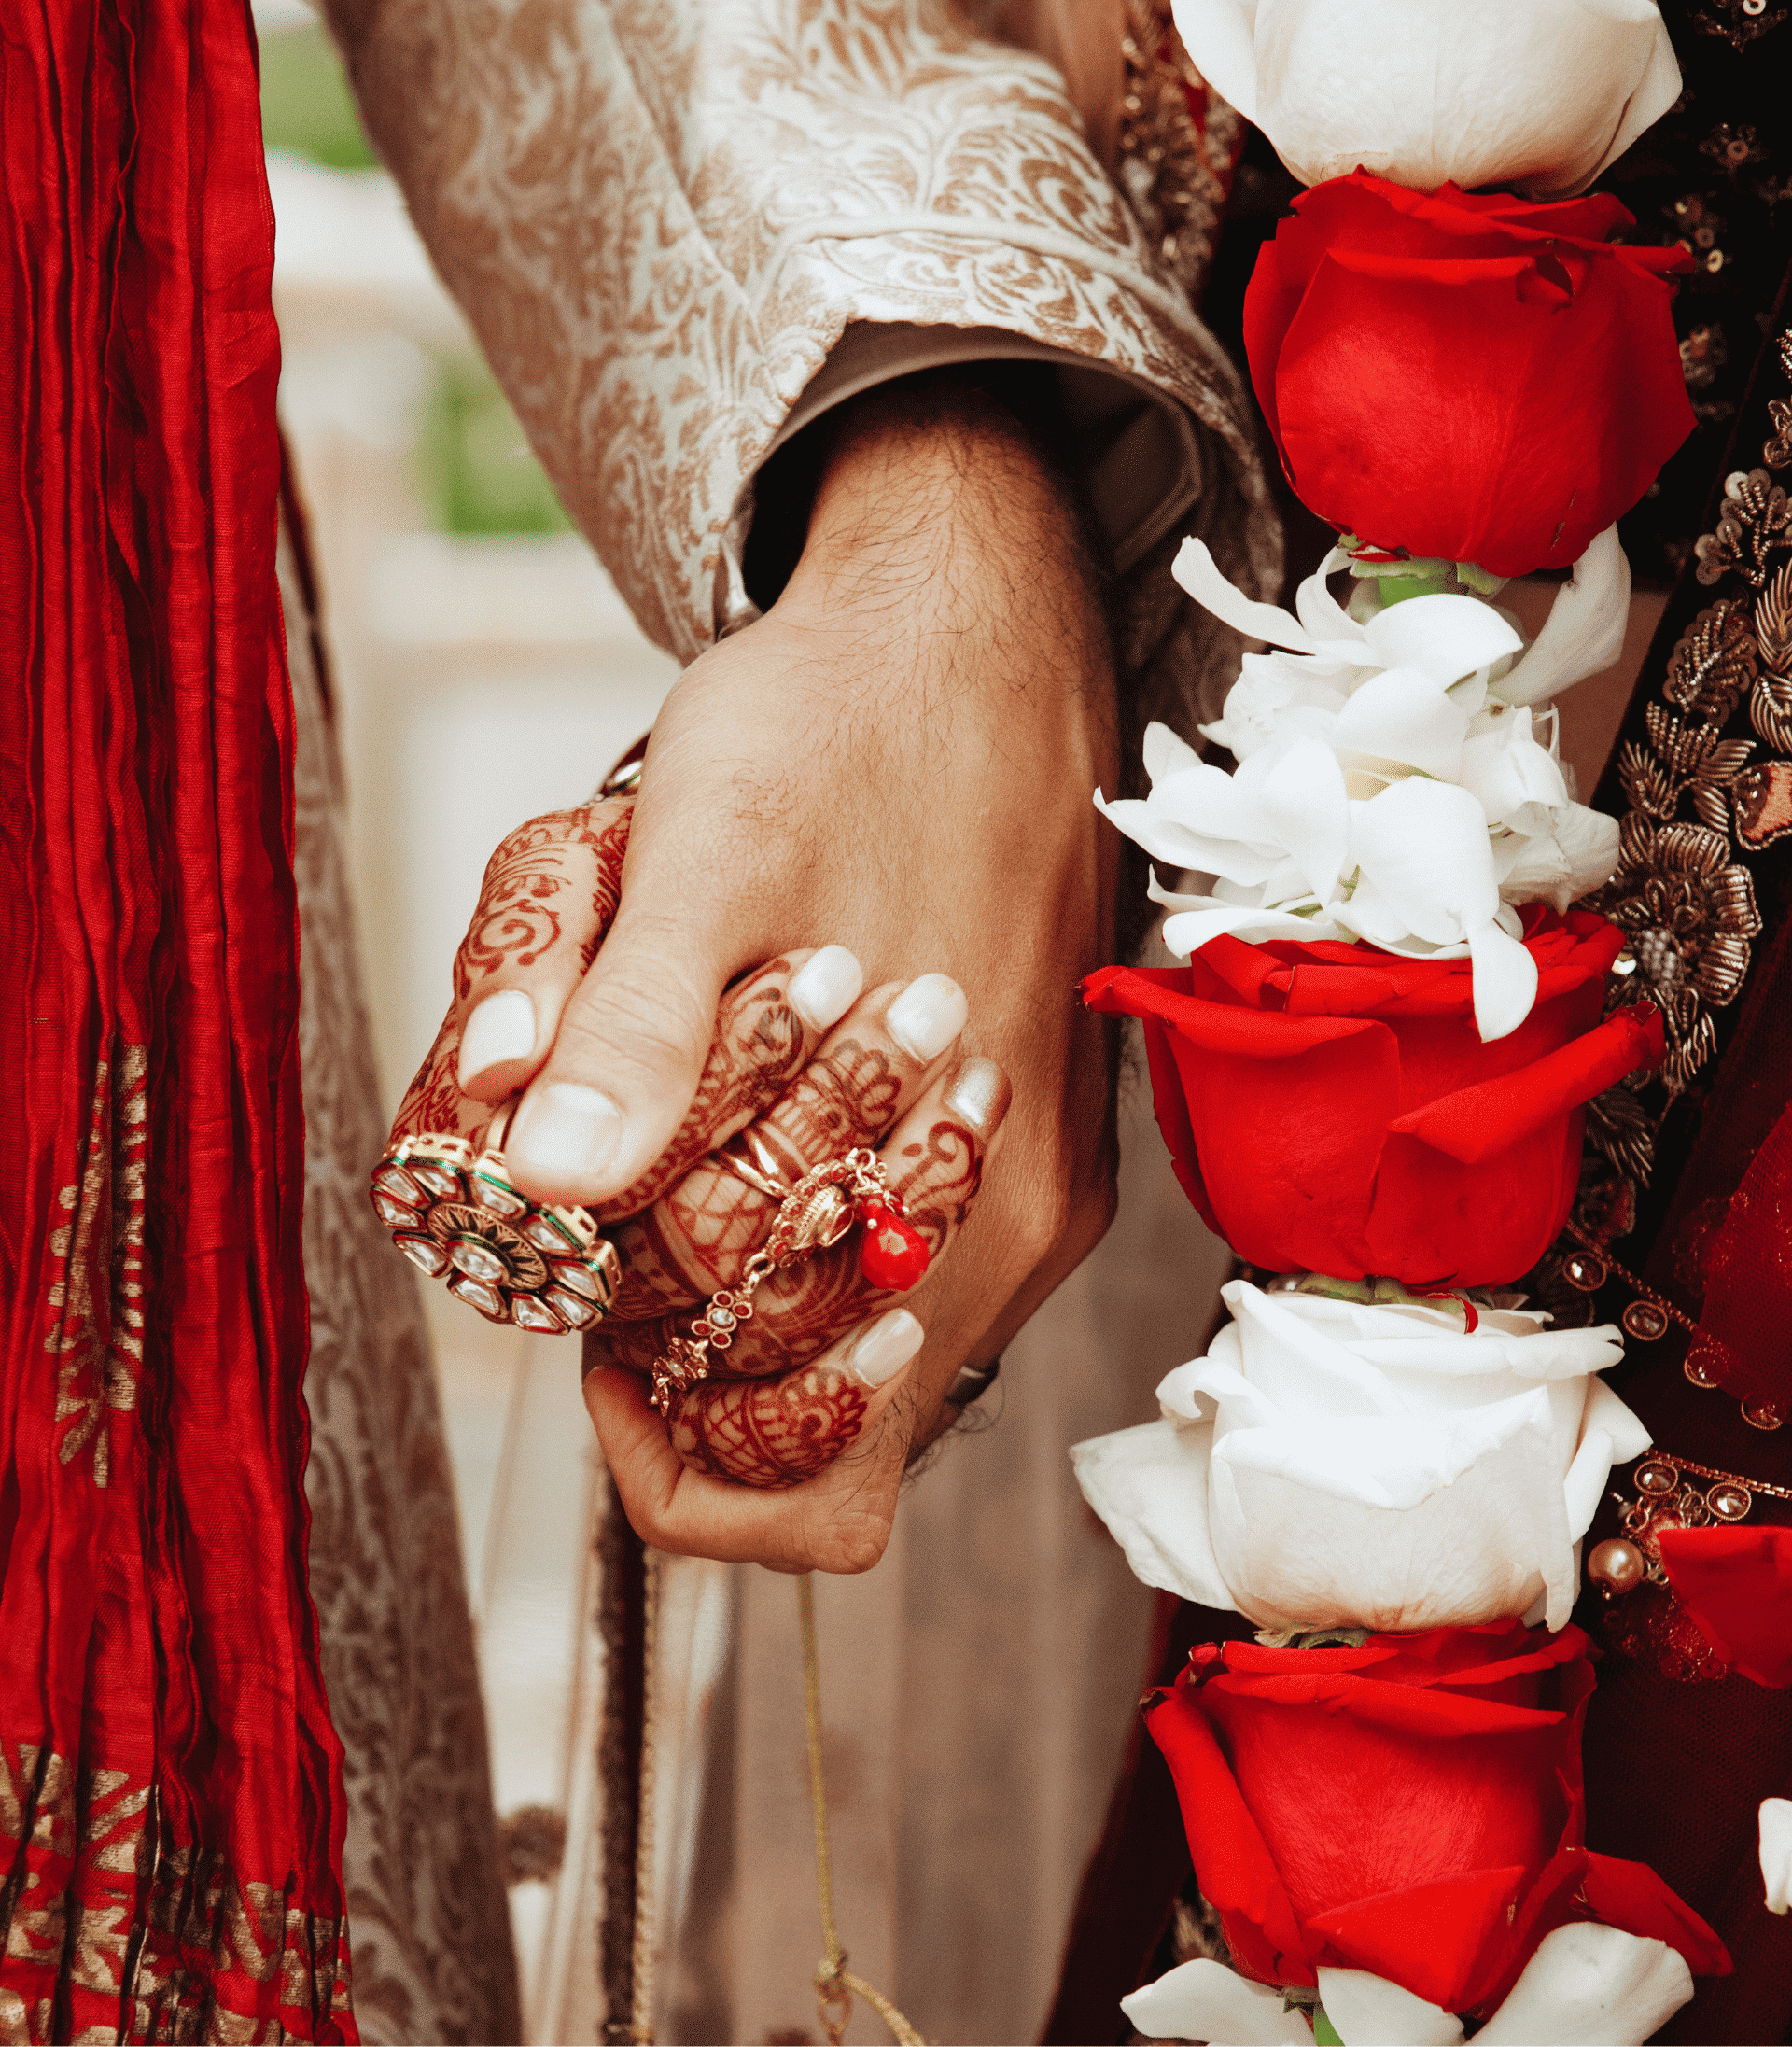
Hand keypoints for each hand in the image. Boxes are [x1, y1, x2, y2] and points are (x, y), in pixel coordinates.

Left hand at [459, 378, 1123, 1569]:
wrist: (990, 635)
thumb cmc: (839, 728)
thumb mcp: (699, 843)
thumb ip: (631, 1027)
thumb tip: (547, 1190)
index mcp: (924, 1179)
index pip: (774, 1464)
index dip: (642, 1422)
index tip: (584, 1294)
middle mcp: (1005, 1229)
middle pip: (814, 1429)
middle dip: (681, 1351)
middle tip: (616, 1195)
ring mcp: (1037, 1200)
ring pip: (873, 1372)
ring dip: (750, 1301)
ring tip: (691, 1148)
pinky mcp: (1056, 1161)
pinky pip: (927, 1287)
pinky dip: (826, 1253)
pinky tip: (772, 1133)